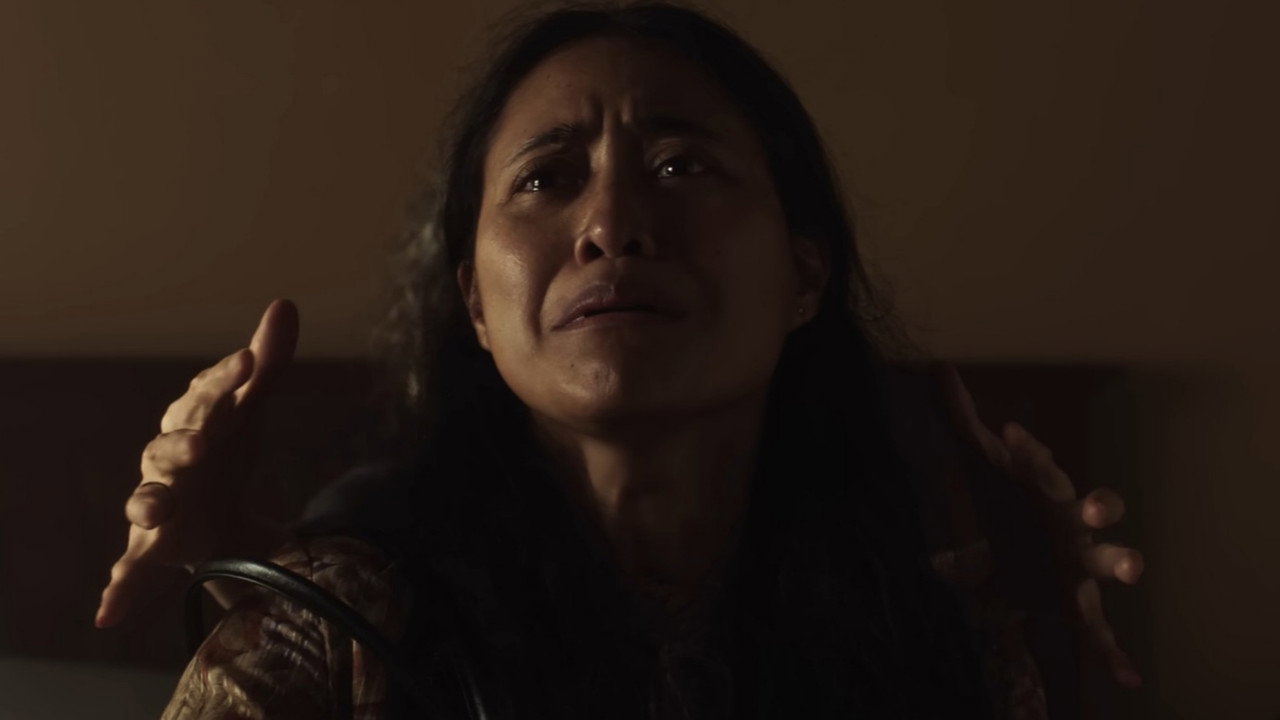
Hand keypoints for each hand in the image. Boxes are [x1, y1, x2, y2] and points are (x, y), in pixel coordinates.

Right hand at [94, 299, 299, 627]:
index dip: (227, 379)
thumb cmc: (224, 451)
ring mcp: (157, 503)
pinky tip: (106, 612)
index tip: (251, 363)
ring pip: (146, 501)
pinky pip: (131, 569)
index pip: (209, 395)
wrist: (211, 510)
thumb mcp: (250, 412)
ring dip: (150, 504)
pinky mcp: (152, 549)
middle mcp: (168, 461)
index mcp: (194, 423)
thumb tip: (285, 304)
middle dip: (184, 444)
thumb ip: (268, 365)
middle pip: (171, 446)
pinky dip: (118, 590)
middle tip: (205, 444)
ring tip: (158, 512)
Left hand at [941, 366, 1144, 688]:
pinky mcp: (1078, 604)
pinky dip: (1116, 656)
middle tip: (1092, 504)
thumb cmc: (1012, 508)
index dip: (1030, 453)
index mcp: (1048, 493)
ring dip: (1124, 563)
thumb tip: (940, 367)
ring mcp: (1082, 564)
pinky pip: (1101, 632)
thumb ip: (963, 421)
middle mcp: (1074, 525)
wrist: (1022, 562)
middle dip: (1099, 503)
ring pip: (1111, 561)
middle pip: (1096, 507)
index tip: (1010, 434)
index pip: (1043, 468)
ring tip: (1132, 567)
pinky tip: (1129, 679)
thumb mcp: (984, 467)